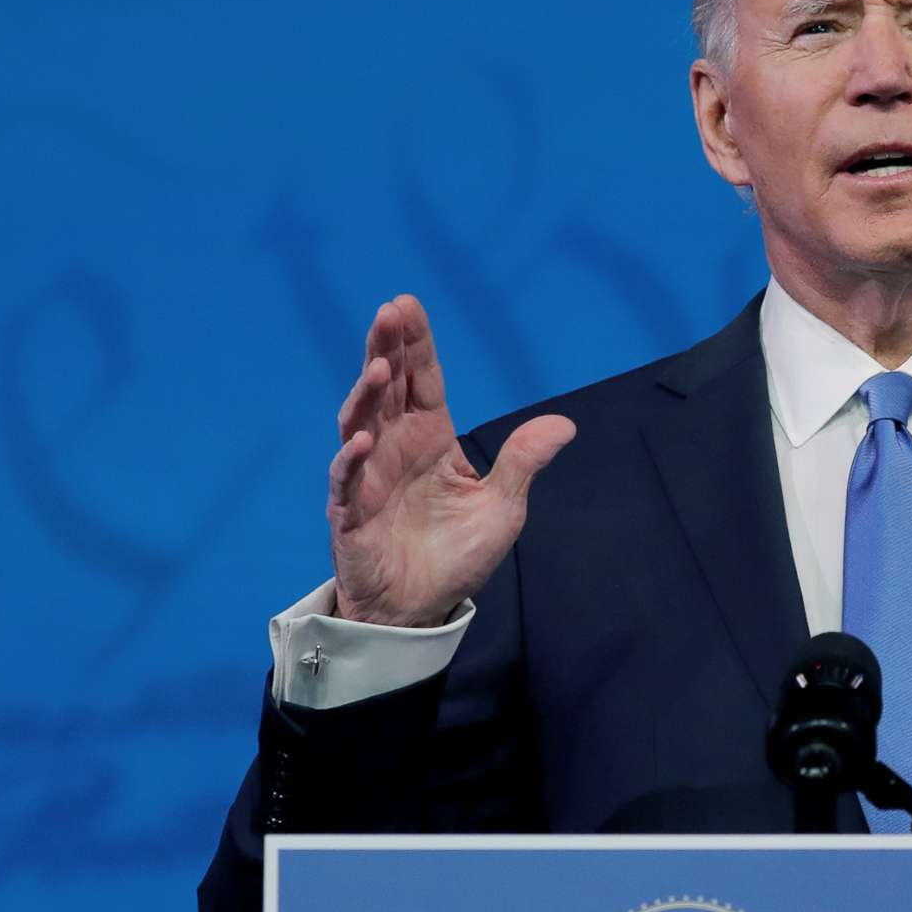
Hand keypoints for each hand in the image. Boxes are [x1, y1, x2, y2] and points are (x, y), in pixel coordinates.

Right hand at [327, 295, 573, 626]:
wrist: (419, 609)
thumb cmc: (456, 554)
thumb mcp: (501, 507)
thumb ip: (523, 463)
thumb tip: (565, 424)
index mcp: (431, 437)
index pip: (423, 379)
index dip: (416, 343)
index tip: (407, 302)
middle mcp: (395, 446)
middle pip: (388, 387)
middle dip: (386, 349)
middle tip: (389, 313)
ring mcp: (368, 476)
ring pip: (360, 421)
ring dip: (367, 394)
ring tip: (381, 369)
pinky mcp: (349, 512)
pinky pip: (346, 480)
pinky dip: (352, 459)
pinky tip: (363, 440)